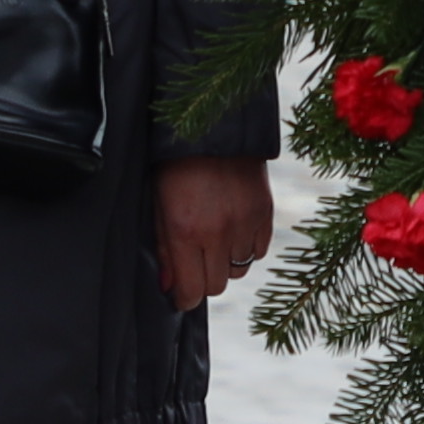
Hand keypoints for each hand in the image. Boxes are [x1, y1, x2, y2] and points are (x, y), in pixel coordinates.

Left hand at [157, 156, 274, 304]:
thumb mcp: (158, 204)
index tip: (181, 296)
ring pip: (239, 270)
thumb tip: (170, 287)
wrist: (214, 124)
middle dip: (203, 281)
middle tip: (195, 263)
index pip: (191, 290)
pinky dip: (246, 247)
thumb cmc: (175, 164)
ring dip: (225, 263)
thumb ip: (164, 248)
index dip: (184, 299)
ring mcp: (245, 223)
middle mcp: (218, 232)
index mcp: (185, 230)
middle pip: (216, 286)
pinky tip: (233, 228)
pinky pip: (259, 250)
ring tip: (214, 240)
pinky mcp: (265, 212)